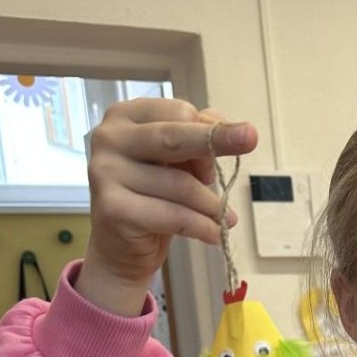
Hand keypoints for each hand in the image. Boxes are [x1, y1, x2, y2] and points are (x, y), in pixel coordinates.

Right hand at [82, 99, 257, 309]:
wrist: (122, 244)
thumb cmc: (153, 195)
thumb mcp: (176, 162)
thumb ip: (196, 139)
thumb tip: (226, 129)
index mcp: (124, 116)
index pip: (177, 112)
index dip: (206, 133)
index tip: (215, 158)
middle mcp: (109, 137)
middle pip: (174, 136)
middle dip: (215, 141)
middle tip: (250, 139)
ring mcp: (105, 171)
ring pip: (180, 184)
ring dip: (212, 205)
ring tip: (225, 218)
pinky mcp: (111, 207)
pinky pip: (172, 215)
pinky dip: (201, 226)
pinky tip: (215, 234)